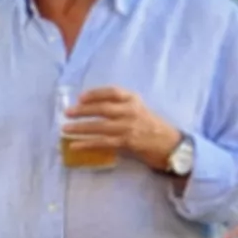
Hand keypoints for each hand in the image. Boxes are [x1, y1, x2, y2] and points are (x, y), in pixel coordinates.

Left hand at [60, 88, 185, 169]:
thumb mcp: (140, 111)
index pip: (113, 92)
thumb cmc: (153, 128)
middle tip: (67, 112)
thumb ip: (121, 108)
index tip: (80, 97)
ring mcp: (130, 127)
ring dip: (80, 127)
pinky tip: (75, 145)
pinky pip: (103, 142)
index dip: (95, 93)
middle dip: (83, 110)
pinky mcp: (128, 143)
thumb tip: (93, 110)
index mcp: (135, 101)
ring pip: (100, 126)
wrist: (172, 146)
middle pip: (103, 108)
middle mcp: (132, 111)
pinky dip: (87, 143)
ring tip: (65, 129)